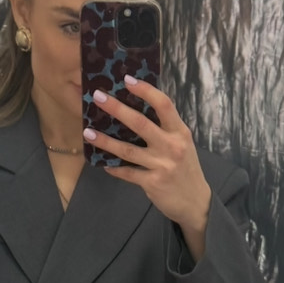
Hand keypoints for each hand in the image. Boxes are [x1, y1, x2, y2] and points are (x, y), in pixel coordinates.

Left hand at [85, 77, 211, 247]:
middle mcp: (172, 146)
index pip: (164, 105)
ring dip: (105, 141)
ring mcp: (162, 165)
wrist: (195, 202)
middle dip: (117, 109)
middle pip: (140, 123)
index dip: (146, 90)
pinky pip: (127, 172)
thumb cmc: (186, 169)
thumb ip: (165, 129)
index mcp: (180, 132)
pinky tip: (102, 163)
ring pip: (127, 150)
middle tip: (98, 97)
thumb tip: (137, 109)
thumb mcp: (183, 145)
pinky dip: (114, 168)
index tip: (127, 80)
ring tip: (87, 132)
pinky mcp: (152, 183)